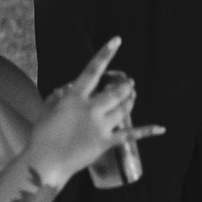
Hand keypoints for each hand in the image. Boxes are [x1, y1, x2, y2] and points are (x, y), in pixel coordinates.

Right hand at [29, 38, 152, 182]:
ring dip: (130, 101)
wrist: (47, 161)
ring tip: (131, 96)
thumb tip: (66, 90)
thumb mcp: (46, 111)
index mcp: (74, 98)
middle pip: (116, 92)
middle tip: (127, 83)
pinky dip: (147, 131)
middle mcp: (91, 109)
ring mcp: (101, 126)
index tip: (117, 41)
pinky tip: (160, 128)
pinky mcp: (107, 142)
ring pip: (124, 109)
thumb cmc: (42, 135)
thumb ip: (57, 98)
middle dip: (124, 86)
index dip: (105, 55)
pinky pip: (131, 134)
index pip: (92, 71)